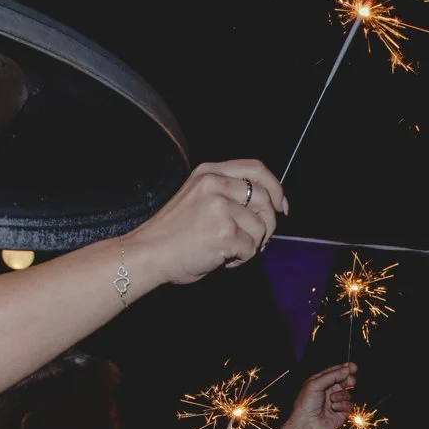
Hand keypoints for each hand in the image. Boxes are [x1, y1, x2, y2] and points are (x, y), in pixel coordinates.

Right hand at [121, 159, 285, 288]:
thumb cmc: (171, 234)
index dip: (275, 187)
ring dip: (251, 244)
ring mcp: (220, 207)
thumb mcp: (197, 199)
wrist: (147, 253)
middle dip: (268, 223)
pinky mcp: (225, 232)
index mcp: (208, 173)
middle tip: (257, 240)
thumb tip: (267, 208)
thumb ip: (226, 195)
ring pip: (261, 226)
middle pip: (264, 198)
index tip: (281, 205)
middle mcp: (215, 185)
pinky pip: (251, 248)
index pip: (255, 169)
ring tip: (227, 250)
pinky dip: (240, 259)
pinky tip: (221, 258)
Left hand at [281, 362, 358, 428]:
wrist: (308, 425)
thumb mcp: (315, 384)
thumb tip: (346, 369)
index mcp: (320, 382)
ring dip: (341, 395)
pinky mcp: (341, 412)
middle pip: (344, 381)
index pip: (334, 372)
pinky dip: (342, 405)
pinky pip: (348, 404)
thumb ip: (332, 375)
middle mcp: (328, 391)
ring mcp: (335, 402)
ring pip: (347, 393)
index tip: (353, 366)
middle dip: (348, 379)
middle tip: (350, 380)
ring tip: (332, 400)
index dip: (344, 368)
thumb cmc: (306, 405)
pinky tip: (333, 408)